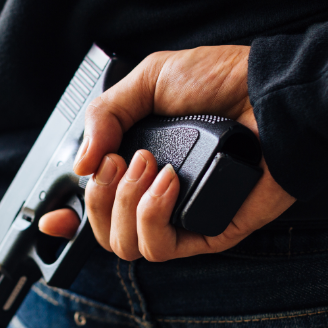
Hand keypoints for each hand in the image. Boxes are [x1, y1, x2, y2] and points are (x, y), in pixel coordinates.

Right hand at [37, 46, 294, 260]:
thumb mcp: (150, 80)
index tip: (55, 216)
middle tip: (120, 159)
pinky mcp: (208, 232)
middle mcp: (155, 196)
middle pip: (102, 232)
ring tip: (150, 164)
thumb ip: (105, 114)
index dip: (67, 218)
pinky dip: (152, 214)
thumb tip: (82, 164)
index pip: (95, 207)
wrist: (272, 95)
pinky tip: (168, 181)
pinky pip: (161, 248)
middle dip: (98, 197)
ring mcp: (181, 217)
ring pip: (126, 246)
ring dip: (125, 204)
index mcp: (138, 164)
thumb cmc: (222, 81)